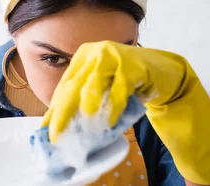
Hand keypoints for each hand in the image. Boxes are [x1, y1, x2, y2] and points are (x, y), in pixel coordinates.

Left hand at [42, 41, 209, 184]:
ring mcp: (113, 56)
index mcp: (83, 57)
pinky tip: (109, 122)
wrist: (163, 72)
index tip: (46, 131)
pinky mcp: (132, 65)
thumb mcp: (102, 86)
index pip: (64, 86)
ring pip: (93, 86)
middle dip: (63, 113)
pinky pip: (118, 91)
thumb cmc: (127, 82)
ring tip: (84, 127)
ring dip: (87, 110)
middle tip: (57, 135)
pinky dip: (113, 109)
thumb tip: (59, 124)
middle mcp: (95, 53)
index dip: (54, 109)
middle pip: (73, 86)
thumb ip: (83, 98)